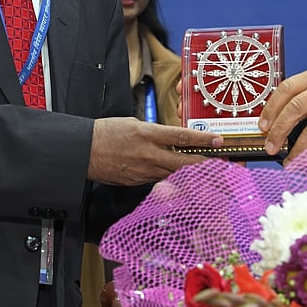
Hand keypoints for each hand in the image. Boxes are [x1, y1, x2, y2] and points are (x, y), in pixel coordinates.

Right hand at [87, 118, 222, 185]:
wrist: (83, 151)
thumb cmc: (106, 132)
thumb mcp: (134, 124)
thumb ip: (155, 133)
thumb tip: (171, 139)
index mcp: (147, 134)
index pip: (182, 137)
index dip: (203, 139)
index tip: (218, 140)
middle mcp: (148, 154)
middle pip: (184, 162)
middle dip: (206, 163)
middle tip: (222, 163)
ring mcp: (144, 171)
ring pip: (175, 174)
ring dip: (191, 173)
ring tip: (207, 170)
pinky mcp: (138, 181)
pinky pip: (160, 180)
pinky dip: (172, 178)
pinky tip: (181, 177)